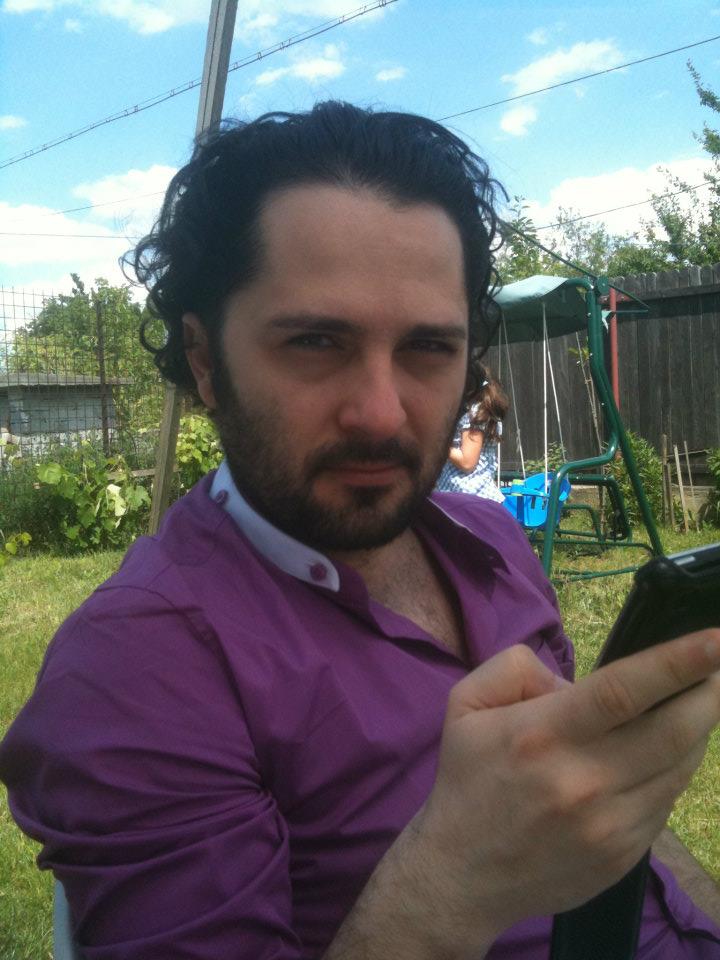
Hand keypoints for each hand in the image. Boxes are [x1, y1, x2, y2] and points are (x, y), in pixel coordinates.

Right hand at [409, 631, 719, 952]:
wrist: (462, 875)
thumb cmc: (466, 780)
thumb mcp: (465, 704)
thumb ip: (515, 668)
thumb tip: (571, 681)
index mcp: (542, 735)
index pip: (622, 691)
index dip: (677, 663)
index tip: (717, 640)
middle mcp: (583, 782)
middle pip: (672, 731)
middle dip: (709, 693)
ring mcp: (610, 824)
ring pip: (678, 767)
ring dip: (696, 730)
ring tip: (694, 703)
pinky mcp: (624, 854)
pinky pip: (665, 800)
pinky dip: (671, 769)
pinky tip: (656, 754)